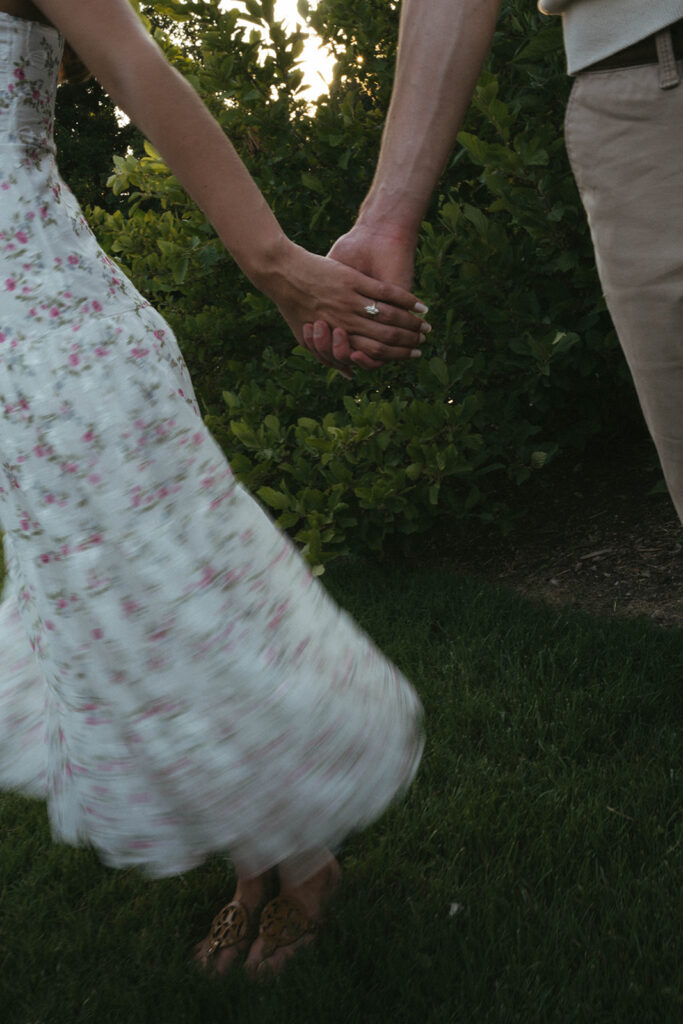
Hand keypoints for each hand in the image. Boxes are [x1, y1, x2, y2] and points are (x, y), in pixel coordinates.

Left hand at [262, 240, 427, 374]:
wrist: (282, 272)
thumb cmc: (292, 306)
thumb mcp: (304, 337)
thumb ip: (326, 355)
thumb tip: (347, 374)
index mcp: (336, 336)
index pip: (373, 353)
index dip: (394, 356)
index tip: (410, 355)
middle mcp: (346, 322)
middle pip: (385, 337)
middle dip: (408, 341)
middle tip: (423, 342)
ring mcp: (351, 301)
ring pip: (388, 317)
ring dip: (411, 323)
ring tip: (426, 325)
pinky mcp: (352, 280)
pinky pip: (384, 293)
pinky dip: (405, 300)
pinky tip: (420, 305)